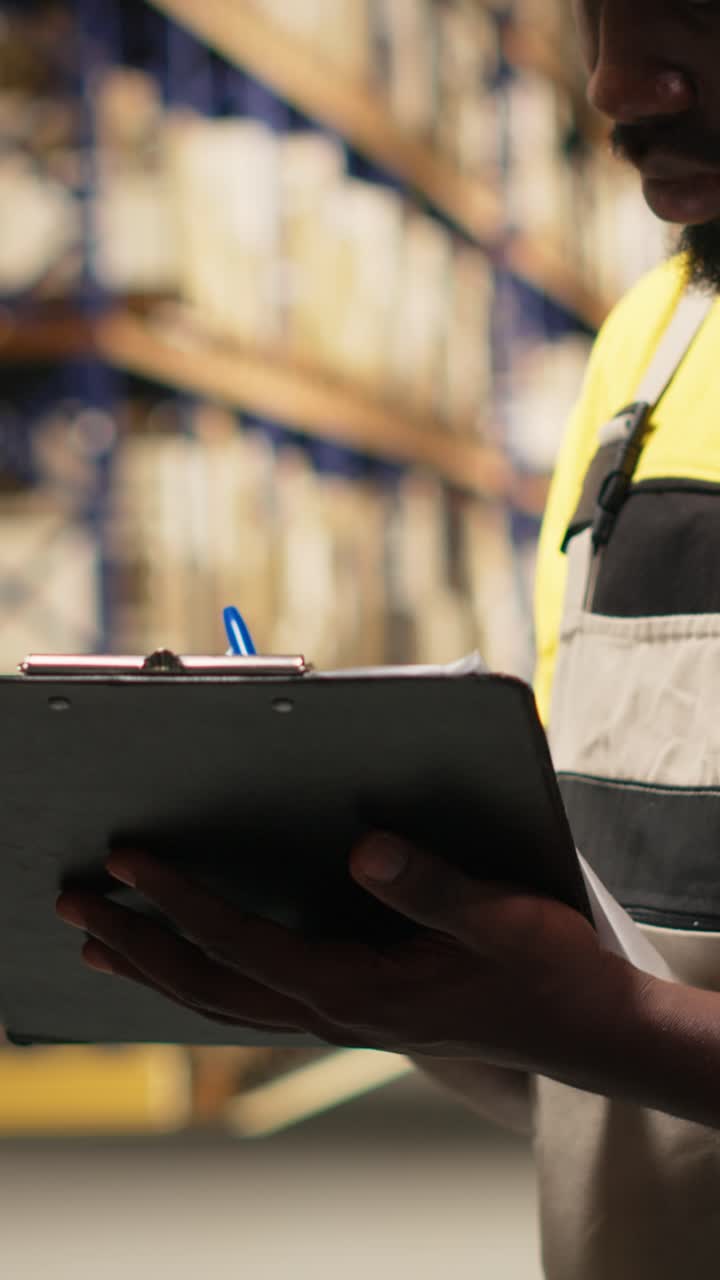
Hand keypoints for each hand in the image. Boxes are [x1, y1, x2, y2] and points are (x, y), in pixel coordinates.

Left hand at [55, 835, 646, 1083]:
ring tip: (98, 942)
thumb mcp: (498, 918)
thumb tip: (367, 847)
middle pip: (205, 985)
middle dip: (135, 943)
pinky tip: (183, 965)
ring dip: (154, 970)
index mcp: (357, 989)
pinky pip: (250, 1001)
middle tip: (72, 904)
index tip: (129, 861)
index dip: (181, 901)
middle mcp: (331, 1011)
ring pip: (219, 1002)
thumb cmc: (540, 968)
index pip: (244, 943)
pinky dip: (198, 982)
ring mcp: (334, 1016)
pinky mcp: (346, 1008)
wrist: (575, 1025)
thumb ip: (431, 885)